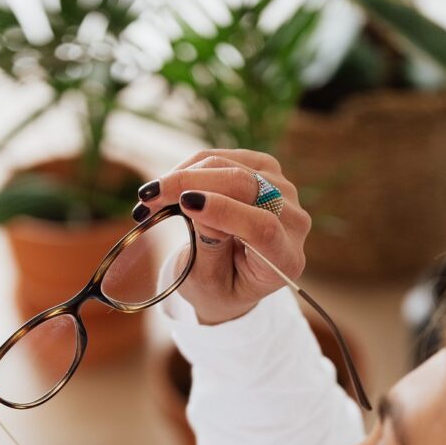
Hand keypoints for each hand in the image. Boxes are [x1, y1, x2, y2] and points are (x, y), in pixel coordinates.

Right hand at [133, 149, 310, 324]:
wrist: (233, 278)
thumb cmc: (220, 287)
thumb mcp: (208, 282)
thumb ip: (209, 248)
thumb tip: (199, 204)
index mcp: (285, 260)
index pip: (262, 228)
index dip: (224, 211)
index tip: (186, 204)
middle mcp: (294, 222)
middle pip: (248, 187)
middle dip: (194, 184)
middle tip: (150, 197)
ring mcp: (284, 192)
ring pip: (234, 166)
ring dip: (187, 175)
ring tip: (154, 196)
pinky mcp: (267, 171)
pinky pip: (227, 157)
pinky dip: (194, 167)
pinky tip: (172, 185)